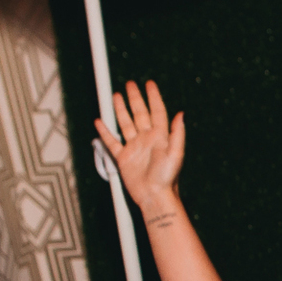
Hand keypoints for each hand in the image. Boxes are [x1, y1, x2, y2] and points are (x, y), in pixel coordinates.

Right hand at [94, 79, 183, 215]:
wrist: (154, 196)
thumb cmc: (167, 178)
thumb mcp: (176, 154)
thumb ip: (177, 133)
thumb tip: (181, 114)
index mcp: (160, 137)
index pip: (157, 112)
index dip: (153, 97)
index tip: (149, 84)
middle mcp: (147, 140)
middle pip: (139, 113)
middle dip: (135, 98)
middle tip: (130, 84)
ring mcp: (134, 147)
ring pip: (126, 123)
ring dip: (121, 109)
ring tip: (116, 96)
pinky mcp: (124, 158)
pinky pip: (112, 142)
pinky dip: (105, 132)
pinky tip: (101, 122)